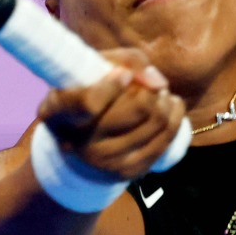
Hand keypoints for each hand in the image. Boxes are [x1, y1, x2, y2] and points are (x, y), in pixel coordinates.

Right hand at [36, 48, 186, 180]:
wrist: (78, 153)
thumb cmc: (86, 97)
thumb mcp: (89, 72)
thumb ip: (123, 62)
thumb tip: (157, 79)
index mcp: (60, 113)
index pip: (90, 103)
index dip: (113, 85)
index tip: (124, 74)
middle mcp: (80, 143)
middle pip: (137, 109)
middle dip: (151, 89)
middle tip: (151, 82)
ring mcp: (105, 162)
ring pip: (157, 122)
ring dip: (166, 101)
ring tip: (161, 93)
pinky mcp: (129, 172)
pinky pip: (165, 141)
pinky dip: (175, 117)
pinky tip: (171, 106)